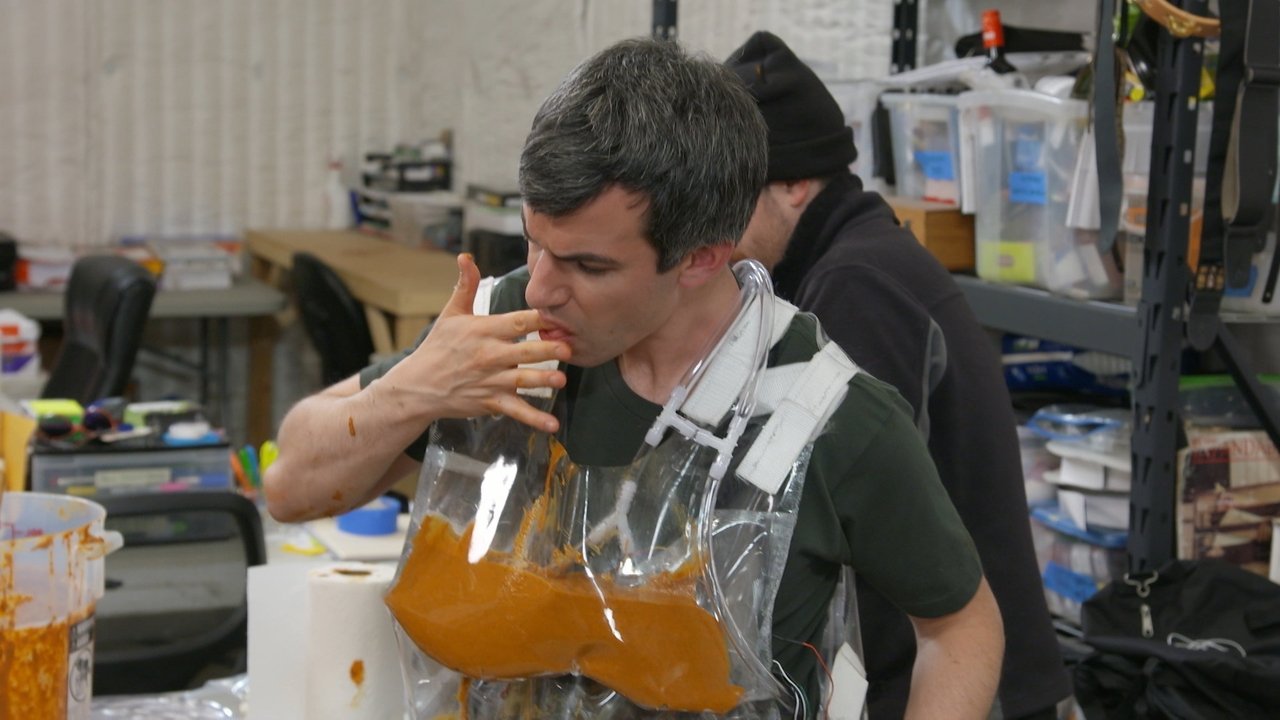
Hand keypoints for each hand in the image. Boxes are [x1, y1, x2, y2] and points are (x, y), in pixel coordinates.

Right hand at [380, 253, 569, 431]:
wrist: (418, 386)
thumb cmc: (438, 347)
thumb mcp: (451, 314)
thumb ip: (465, 285)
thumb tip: (466, 256)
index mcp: (483, 330)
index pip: (516, 321)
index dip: (538, 318)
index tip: (559, 314)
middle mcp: (488, 355)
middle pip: (524, 351)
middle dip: (547, 350)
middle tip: (569, 348)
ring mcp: (490, 380)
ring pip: (522, 381)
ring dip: (543, 381)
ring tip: (562, 380)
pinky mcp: (490, 401)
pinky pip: (515, 411)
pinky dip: (533, 419)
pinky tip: (552, 426)